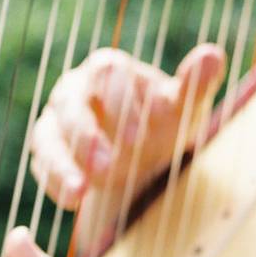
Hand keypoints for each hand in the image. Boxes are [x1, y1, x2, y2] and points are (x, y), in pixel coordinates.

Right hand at [30, 45, 225, 210]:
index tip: (141, 135)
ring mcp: (54, 122)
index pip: (106, 74)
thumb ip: (195, 84)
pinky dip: (56, 183)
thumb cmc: (163, 122)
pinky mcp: (44, 153)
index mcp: (107, 69)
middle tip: (109, 167)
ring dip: (63, 166)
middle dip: (88, 138)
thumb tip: (212, 55)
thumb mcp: (183, 107)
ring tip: (81, 192)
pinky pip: (42, 167)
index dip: (121, 103)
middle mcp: (73, 91)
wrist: (143, 156)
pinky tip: (74, 201)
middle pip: (70, 107)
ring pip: (47, 139)